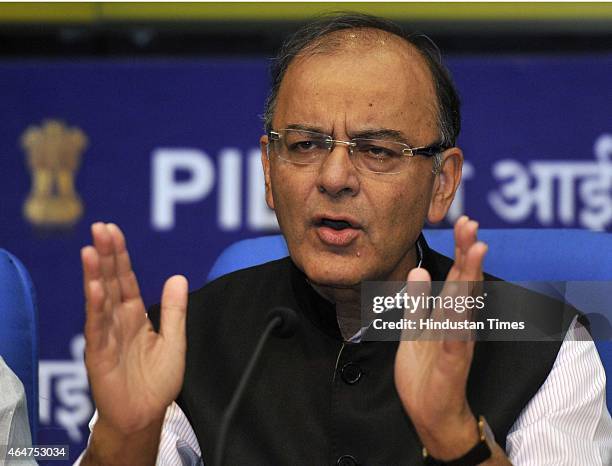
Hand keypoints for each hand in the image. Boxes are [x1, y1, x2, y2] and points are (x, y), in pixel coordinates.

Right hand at [81, 222, 187, 435]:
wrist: (146, 415)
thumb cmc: (157, 381)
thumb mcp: (174, 340)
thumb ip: (175, 310)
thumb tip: (178, 276)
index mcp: (134, 315)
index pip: (125, 278)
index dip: (119, 255)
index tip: (113, 230)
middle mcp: (117, 321)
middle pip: (110, 281)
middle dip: (106, 255)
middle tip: (100, 227)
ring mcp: (106, 336)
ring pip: (99, 300)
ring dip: (95, 275)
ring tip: (91, 250)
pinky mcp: (99, 355)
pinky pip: (97, 328)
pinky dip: (96, 308)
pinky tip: (95, 288)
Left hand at [394, 216, 487, 459]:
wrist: (431, 413)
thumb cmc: (425, 371)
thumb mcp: (415, 329)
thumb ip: (418, 301)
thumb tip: (419, 269)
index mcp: (449, 315)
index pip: (458, 277)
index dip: (462, 250)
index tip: (465, 222)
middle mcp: (458, 325)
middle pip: (465, 284)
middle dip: (468, 253)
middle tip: (472, 225)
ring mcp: (457, 344)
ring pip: (464, 306)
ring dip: (469, 278)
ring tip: (475, 252)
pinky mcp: (451, 365)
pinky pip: (454, 342)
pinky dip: (456, 324)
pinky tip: (457, 307)